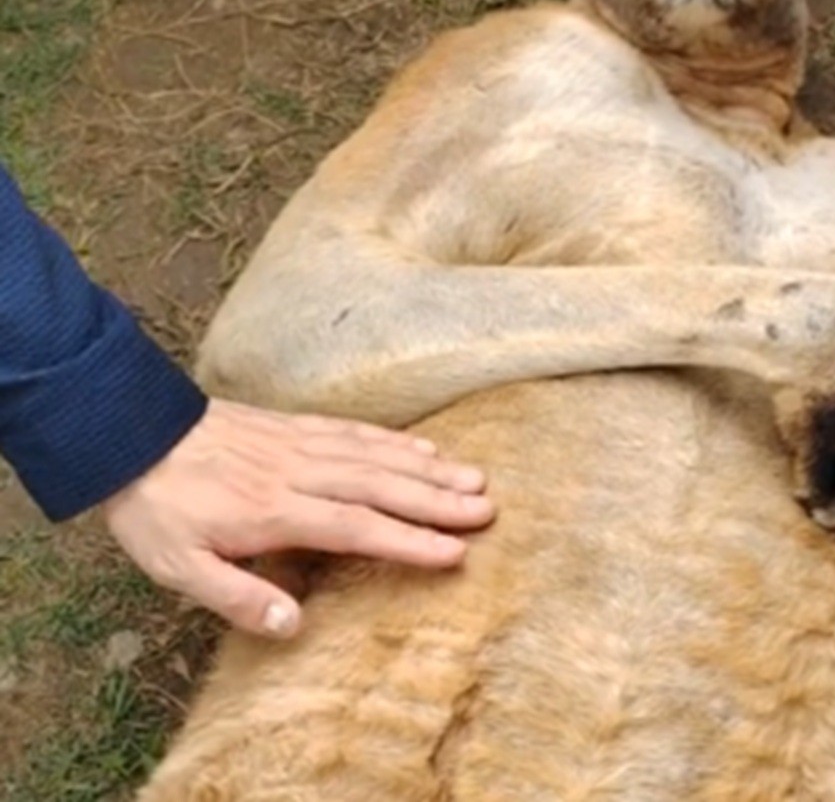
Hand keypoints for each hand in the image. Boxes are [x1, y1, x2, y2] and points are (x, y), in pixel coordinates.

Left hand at [103, 399, 493, 637]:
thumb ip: (236, 596)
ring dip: (429, 469)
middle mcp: (299, 474)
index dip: (407, 541)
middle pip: (380, 486)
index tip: (454, 553)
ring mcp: (300, 445)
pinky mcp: (295, 426)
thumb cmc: (157, 509)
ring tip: (475, 479)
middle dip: (437, 500)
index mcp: (274, 511)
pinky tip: (424, 447)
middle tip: (488, 511)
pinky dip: (394, 439)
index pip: (355, 527)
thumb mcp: (177, 568)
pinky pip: (354, 431)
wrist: (129, 434)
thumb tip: (293, 624)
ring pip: (376, 456)